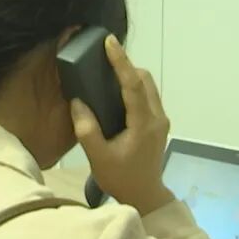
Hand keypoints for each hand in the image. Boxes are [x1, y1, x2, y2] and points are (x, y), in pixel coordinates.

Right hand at [70, 35, 174, 215]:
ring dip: (131, 75)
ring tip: (108, 71)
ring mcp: (160, 120)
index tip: (110, 42)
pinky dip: (134, 86)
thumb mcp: (98, 158)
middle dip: (126, 65)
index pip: (134, 85)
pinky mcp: (158, 124)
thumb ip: (87, 130)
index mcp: (144, 124)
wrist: (145, 196)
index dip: (122, 62)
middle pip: (145, 80)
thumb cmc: (121, 178)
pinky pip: (148, 96)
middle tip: (104, 57)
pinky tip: (117, 90)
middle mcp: (157, 117)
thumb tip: (78, 102)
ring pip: (149, 86)